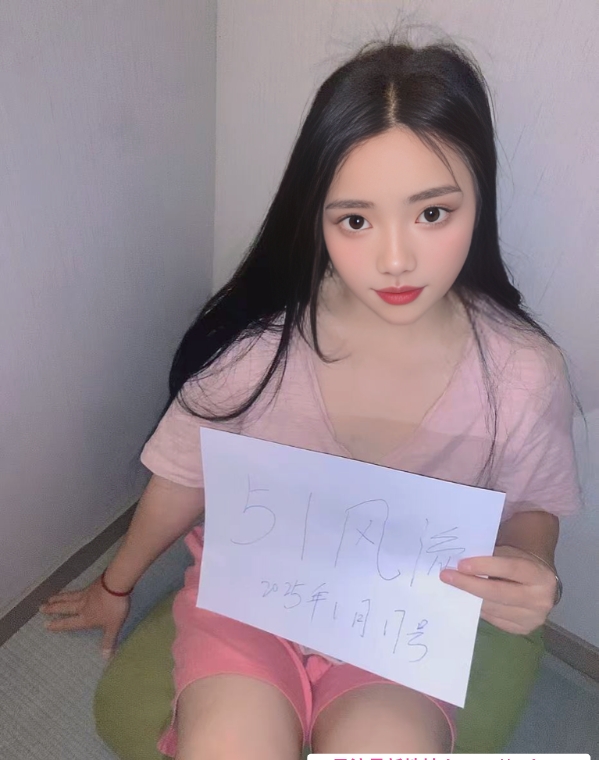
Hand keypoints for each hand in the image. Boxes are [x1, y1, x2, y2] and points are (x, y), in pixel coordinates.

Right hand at [40, 576, 129, 658]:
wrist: (116, 584)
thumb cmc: (114, 607)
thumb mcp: (113, 626)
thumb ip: (108, 641)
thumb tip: (105, 659)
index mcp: (85, 618)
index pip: (68, 623)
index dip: (57, 625)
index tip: (45, 625)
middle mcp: (82, 606)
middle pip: (64, 608)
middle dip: (52, 609)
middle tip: (41, 608)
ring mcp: (86, 594)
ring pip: (69, 597)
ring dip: (58, 598)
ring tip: (49, 598)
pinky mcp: (91, 585)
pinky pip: (77, 589)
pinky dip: (70, 591)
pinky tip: (70, 590)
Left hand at [439, 545, 557, 634]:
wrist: (538, 581)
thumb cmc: (518, 561)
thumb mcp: (510, 553)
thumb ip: (491, 557)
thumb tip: (460, 564)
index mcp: (540, 575)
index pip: (510, 568)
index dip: (484, 566)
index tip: (461, 564)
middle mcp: (540, 600)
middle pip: (498, 593)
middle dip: (469, 584)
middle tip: (446, 576)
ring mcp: (532, 618)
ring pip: (492, 608)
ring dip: (469, 598)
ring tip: (451, 587)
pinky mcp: (522, 629)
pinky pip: (493, 619)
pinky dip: (477, 609)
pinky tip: (466, 599)